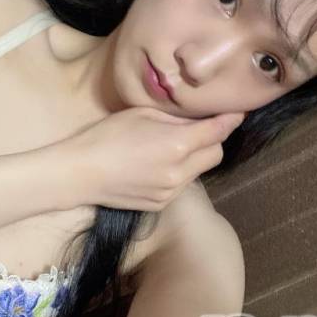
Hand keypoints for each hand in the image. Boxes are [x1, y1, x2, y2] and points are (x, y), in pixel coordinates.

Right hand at [58, 106, 243, 211]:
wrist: (80, 173)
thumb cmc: (106, 136)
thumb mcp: (142, 115)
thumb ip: (176, 118)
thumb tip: (197, 119)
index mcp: (177, 145)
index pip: (218, 131)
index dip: (230, 120)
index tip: (237, 112)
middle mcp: (180, 172)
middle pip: (217, 153)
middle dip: (213, 139)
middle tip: (198, 127)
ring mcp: (171, 192)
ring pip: (200, 170)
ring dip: (195, 156)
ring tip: (171, 146)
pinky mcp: (161, 204)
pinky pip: (182, 184)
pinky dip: (179, 172)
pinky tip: (156, 164)